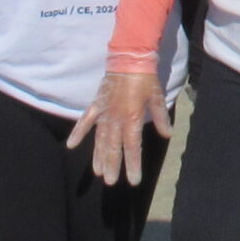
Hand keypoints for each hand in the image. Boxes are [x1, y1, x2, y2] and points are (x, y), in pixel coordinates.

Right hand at [67, 70, 170, 186]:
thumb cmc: (146, 78)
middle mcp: (116, 118)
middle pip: (113, 147)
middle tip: (111, 182)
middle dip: (113, 165)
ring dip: (99, 156)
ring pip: (100, 138)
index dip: (133, 164)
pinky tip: (71, 145)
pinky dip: (78, 132)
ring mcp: (104, 112)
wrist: (129, 58)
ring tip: (98, 172)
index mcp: (133, 117)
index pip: (133, 146)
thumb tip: (168, 134)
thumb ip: (161, 118)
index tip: (134, 180)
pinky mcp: (96, 104)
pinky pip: (85, 121)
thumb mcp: (157, 97)